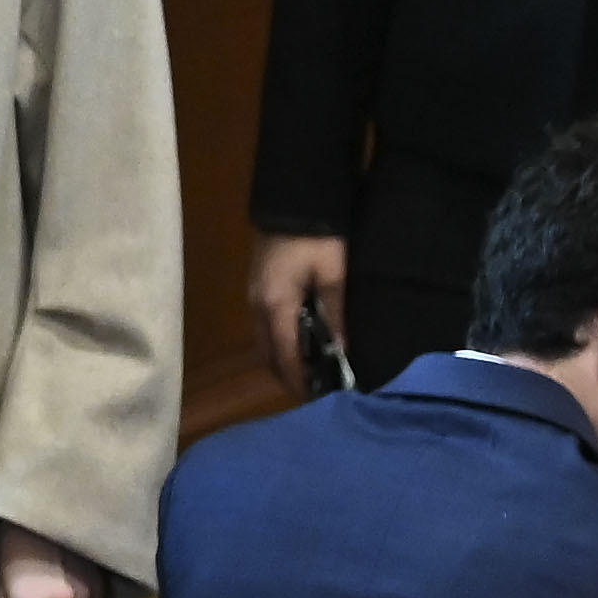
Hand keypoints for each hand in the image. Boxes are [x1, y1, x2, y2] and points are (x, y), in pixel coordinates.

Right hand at [250, 234, 348, 387]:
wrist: (294, 196)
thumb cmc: (317, 235)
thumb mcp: (334, 272)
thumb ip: (337, 312)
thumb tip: (343, 350)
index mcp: (276, 305)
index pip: (285, 355)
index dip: (299, 380)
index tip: (316, 400)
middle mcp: (258, 305)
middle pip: (267, 353)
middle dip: (287, 376)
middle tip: (313, 391)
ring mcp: (254, 294)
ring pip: (263, 340)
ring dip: (281, 359)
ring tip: (308, 371)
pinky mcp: (258, 284)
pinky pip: (264, 325)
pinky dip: (278, 342)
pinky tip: (298, 341)